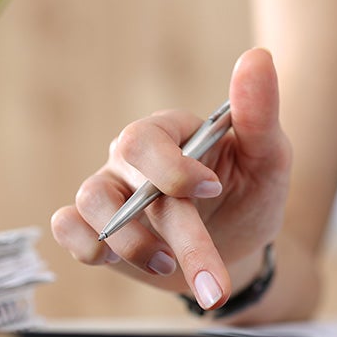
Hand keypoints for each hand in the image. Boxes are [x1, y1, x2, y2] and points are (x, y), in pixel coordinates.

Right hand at [51, 48, 290, 310]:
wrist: (240, 245)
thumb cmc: (251, 194)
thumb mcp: (269, 159)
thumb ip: (260, 115)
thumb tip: (258, 57)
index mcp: (173, 133)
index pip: (149, 139)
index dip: (173, 169)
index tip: (214, 191)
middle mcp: (135, 157)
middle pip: (127, 178)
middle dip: (174, 232)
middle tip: (211, 279)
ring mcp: (113, 190)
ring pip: (91, 202)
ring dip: (131, 244)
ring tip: (169, 266)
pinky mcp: (98, 227)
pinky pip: (68, 228)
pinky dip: (85, 246)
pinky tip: (117, 259)